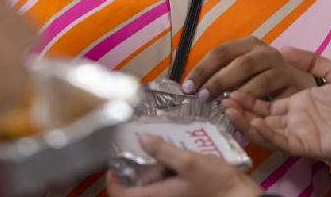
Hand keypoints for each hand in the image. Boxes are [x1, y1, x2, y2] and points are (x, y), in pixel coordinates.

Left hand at [107, 135, 261, 196]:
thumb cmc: (217, 184)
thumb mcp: (189, 161)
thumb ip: (163, 150)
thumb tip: (141, 139)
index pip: (122, 195)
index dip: (112, 181)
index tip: (113, 164)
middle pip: (138, 188)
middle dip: (143, 168)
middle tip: (154, 151)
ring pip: (153, 187)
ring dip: (158, 169)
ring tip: (172, 153)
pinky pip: (166, 188)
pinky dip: (169, 174)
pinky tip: (181, 162)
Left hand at [184, 37, 315, 102]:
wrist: (299, 85)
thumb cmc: (263, 79)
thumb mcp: (242, 72)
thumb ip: (223, 76)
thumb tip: (193, 89)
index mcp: (247, 45)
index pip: (221, 52)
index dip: (203, 69)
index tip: (187, 87)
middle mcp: (264, 52)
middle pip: (239, 63)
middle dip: (218, 81)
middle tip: (203, 97)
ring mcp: (281, 66)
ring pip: (258, 80)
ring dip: (239, 95)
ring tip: (224, 107)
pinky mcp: (293, 83)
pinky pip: (273, 96)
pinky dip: (258, 105)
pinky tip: (245, 113)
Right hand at [222, 47, 330, 160]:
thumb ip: (311, 61)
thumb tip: (284, 48)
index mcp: (301, 106)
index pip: (267, 105)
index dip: (248, 99)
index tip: (230, 89)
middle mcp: (297, 121)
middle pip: (261, 119)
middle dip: (241, 111)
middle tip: (222, 100)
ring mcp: (302, 134)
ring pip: (267, 132)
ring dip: (247, 122)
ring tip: (229, 109)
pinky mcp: (310, 145)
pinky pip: (283, 141)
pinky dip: (267, 133)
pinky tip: (254, 121)